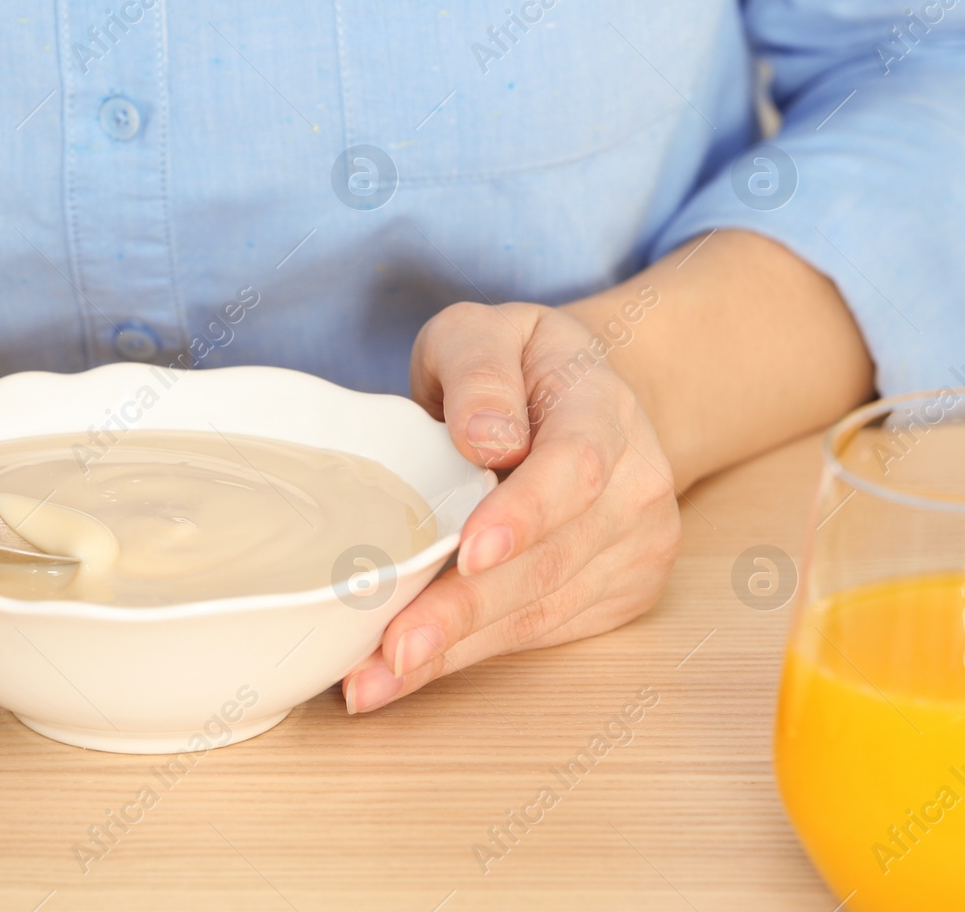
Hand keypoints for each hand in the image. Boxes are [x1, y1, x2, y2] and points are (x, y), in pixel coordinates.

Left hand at [342, 301, 680, 713]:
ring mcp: (637, 545)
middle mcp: (637, 485)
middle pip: (551, 559)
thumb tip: (485, 437)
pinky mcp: (620, 592)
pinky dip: (472, 655)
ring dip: (457, 651)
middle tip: (391, 650)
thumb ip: (480, 372)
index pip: (573, 468)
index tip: (470, 553)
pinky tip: (408, 674)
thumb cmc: (514, 368)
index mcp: (605, 410)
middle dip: (465, 611)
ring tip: (376, 680)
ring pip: (543, 610)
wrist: (582, 397)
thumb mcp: (484, 333)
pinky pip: (542, 632)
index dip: (524, 515)